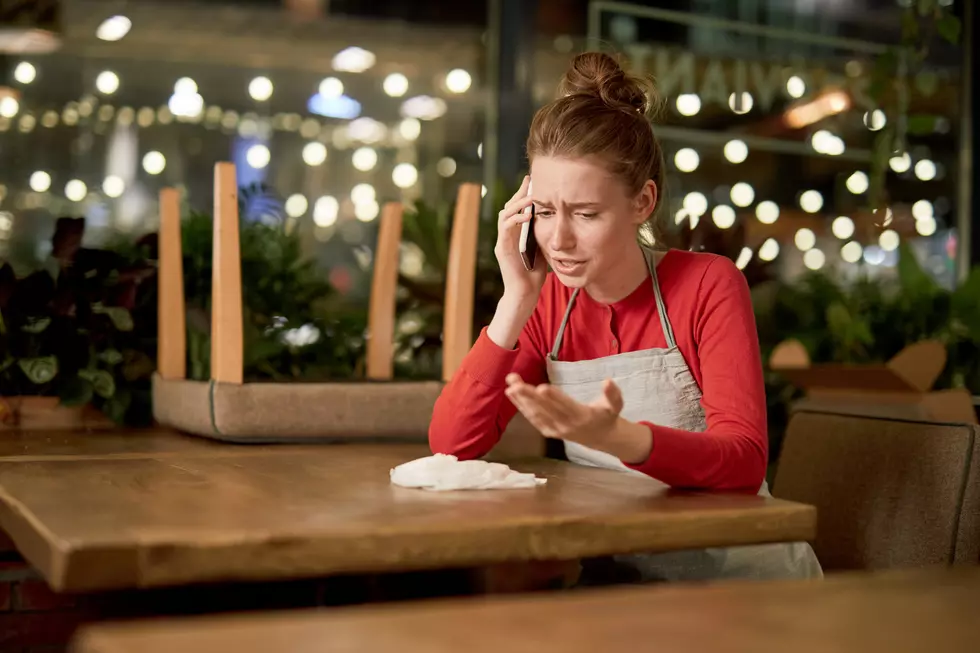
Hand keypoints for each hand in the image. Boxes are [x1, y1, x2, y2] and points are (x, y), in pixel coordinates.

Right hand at [494, 175, 546, 303]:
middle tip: (530, 181)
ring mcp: (502, 241)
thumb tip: (555, 218)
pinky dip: (516, 219)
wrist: (525, 294)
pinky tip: (528, 215)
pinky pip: (506, 228)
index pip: (517, 209)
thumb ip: (543, 233)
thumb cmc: (534, 275)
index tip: (534, 182)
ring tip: (531, 197)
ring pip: (505, 214)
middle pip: (509, 207)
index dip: (524, 195)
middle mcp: (506, 235)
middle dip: (519, 193)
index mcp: (515, 234)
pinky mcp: (502, 249)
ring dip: (518, 203)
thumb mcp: (542, 248)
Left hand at [505, 373, 622, 443]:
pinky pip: (533, 419)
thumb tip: (608, 381)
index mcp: (582, 416)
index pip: (566, 406)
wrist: (600, 438)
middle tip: (515, 383)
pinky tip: (512, 394)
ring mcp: (555, 429)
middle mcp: (566, 425)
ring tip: (511, 384)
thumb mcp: (615, 406)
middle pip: (546, 409)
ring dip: (521, 399)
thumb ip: (613, 395)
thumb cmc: (606, 416)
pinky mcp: (548, 431)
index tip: (542, 388)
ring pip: (536, 414)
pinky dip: (522, 406)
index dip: (554, 397)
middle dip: (529, 396)